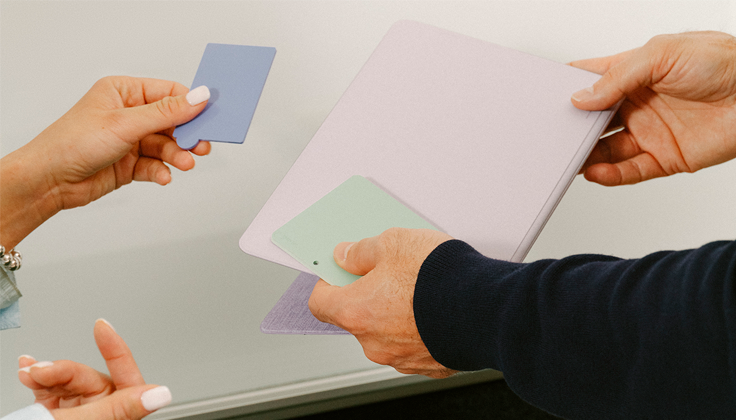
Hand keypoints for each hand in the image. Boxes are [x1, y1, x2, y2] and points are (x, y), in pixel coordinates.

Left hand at [0, 76, 209, 248]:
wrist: (50, 181)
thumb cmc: (73, 143)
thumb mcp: (126, 123)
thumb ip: (167, 112)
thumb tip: (198, 97)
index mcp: (124, 92)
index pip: (168, 93)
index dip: (191, 104)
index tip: (210, 117)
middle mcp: (128, 114)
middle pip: (172, 121)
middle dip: (186, 135)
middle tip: (201, 146)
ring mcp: (130, 140)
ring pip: (166, 145)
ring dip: (176, 156)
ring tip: (183, 164)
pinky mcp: (130, 164)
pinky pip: (156, 165)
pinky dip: (162, 171)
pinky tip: (163, 176)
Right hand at [17, 319, 169, 419]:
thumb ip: (120, 408)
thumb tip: (162, 393)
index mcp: (119, 417)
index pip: (126, 378)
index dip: (116, 349)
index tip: (102, 327)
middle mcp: (104, 415)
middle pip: (89, 378)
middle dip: (61, 370)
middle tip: (39, 371)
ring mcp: (82, 415)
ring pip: (69, 381)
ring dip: (45, 374)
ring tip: (28, 374)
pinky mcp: (61, 415)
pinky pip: (54, 390)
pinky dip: (39, 379)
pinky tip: (27, 370)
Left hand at [308, 228, 456, 377]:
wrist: (487, 307)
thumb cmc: (440, 276)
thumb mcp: (393, 242)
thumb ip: (362, 251)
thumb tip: (346, 255)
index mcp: (356, 312)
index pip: (320, 304)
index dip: (328, 284)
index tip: (340, 272)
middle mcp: (373, 342)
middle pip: (356, 318)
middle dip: (368, 297)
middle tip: (389, 274)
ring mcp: (401, 359)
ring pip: (386, 333)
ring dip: (395, 315)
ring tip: (421, 290)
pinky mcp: (429, 365)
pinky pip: (415, 345)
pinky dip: (420, 330)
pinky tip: (437, 309)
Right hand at [569, 31, 735, 185]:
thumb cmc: (725, 61)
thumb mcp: (661, 53)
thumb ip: (617, 76)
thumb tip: (582, 97)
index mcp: (632, 74)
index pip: (589, 82)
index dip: (566, 89)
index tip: (544, 99)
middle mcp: (637, 104)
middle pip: (592, 121)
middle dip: (571, 129)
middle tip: (553, 135)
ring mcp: (649, 132)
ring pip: (605, 150)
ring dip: (585, 156)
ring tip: (569, 159)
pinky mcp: (664, 158)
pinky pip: (629, 171)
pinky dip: (609, 175)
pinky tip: (594, 172)